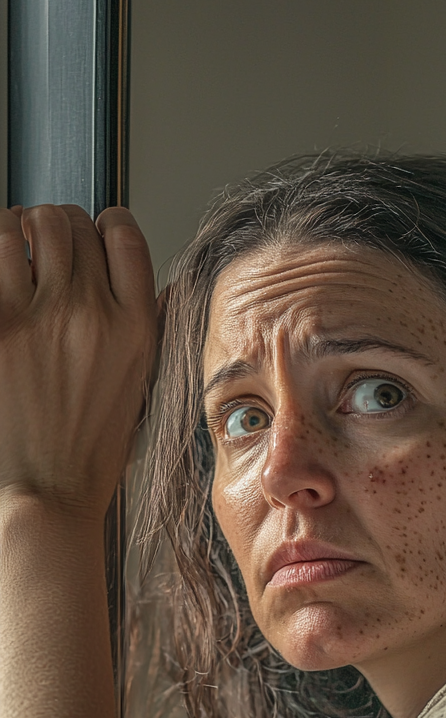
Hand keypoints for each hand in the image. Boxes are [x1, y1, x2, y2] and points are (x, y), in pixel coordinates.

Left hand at [0, 204, 156, 521]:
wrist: (46, 495)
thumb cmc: (87, 455)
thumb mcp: (140, 390)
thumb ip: (148, 331)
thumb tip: (160, 286)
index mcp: (135, 329)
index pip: (123, 235)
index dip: (104, 223)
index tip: (92, 233)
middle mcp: (92, 315)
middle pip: (70, 223)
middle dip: (54, 225)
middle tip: (42, 243)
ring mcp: (41, 317)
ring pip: (26, 225)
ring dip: (16, 228)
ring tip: (12, 247)